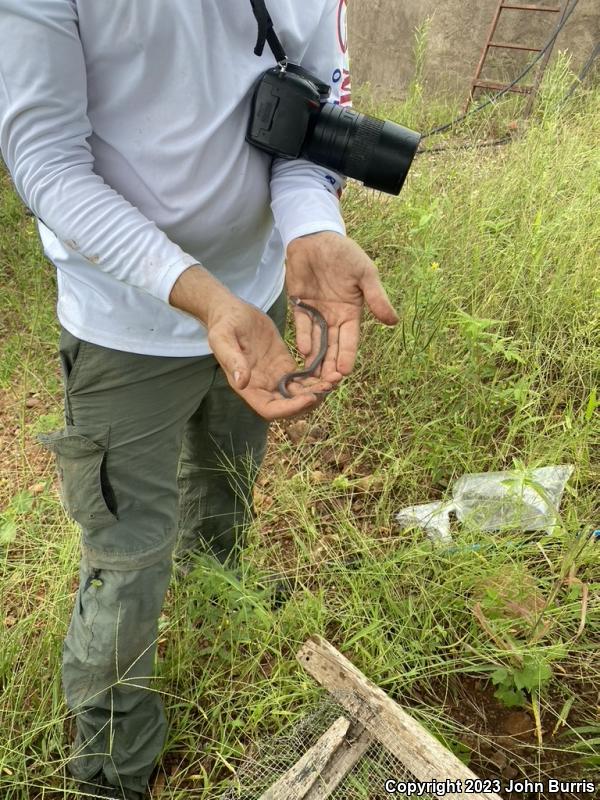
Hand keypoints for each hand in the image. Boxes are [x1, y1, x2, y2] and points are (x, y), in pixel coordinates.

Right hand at [169, 265, 330, 419]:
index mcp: (248, 387)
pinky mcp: (285, 364)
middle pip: (290, 406)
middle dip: (311, 400)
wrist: (230, 310)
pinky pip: (304, 378)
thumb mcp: (223, 338)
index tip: (308, 397)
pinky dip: (318, 377)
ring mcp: (276, 377)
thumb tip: (242, 383)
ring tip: (336, 378)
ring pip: (300, 394)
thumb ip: (232, 360)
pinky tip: (332, 369)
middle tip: (329, 385)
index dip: (290, 409)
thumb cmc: (224, 323)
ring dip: (318, 390)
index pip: (270, 410)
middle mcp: (263, 387)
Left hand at [285, 232, 398, 383]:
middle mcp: (334, 317)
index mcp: (352, 312)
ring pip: (317, 341)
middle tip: (328, 383)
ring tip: (314, 376)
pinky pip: (300, 326)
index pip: (350, 339)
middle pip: (333, 346)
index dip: (348, 355)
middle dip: (331, 364)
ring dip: (316, 358)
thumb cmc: (345, 253)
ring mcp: (316, 313)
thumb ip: (376, 298)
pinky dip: (302, 338)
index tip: (345, 372)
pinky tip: (304, 351)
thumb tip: (393, 322)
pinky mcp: (299, 306)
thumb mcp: (365, 274)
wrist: (316, 236)